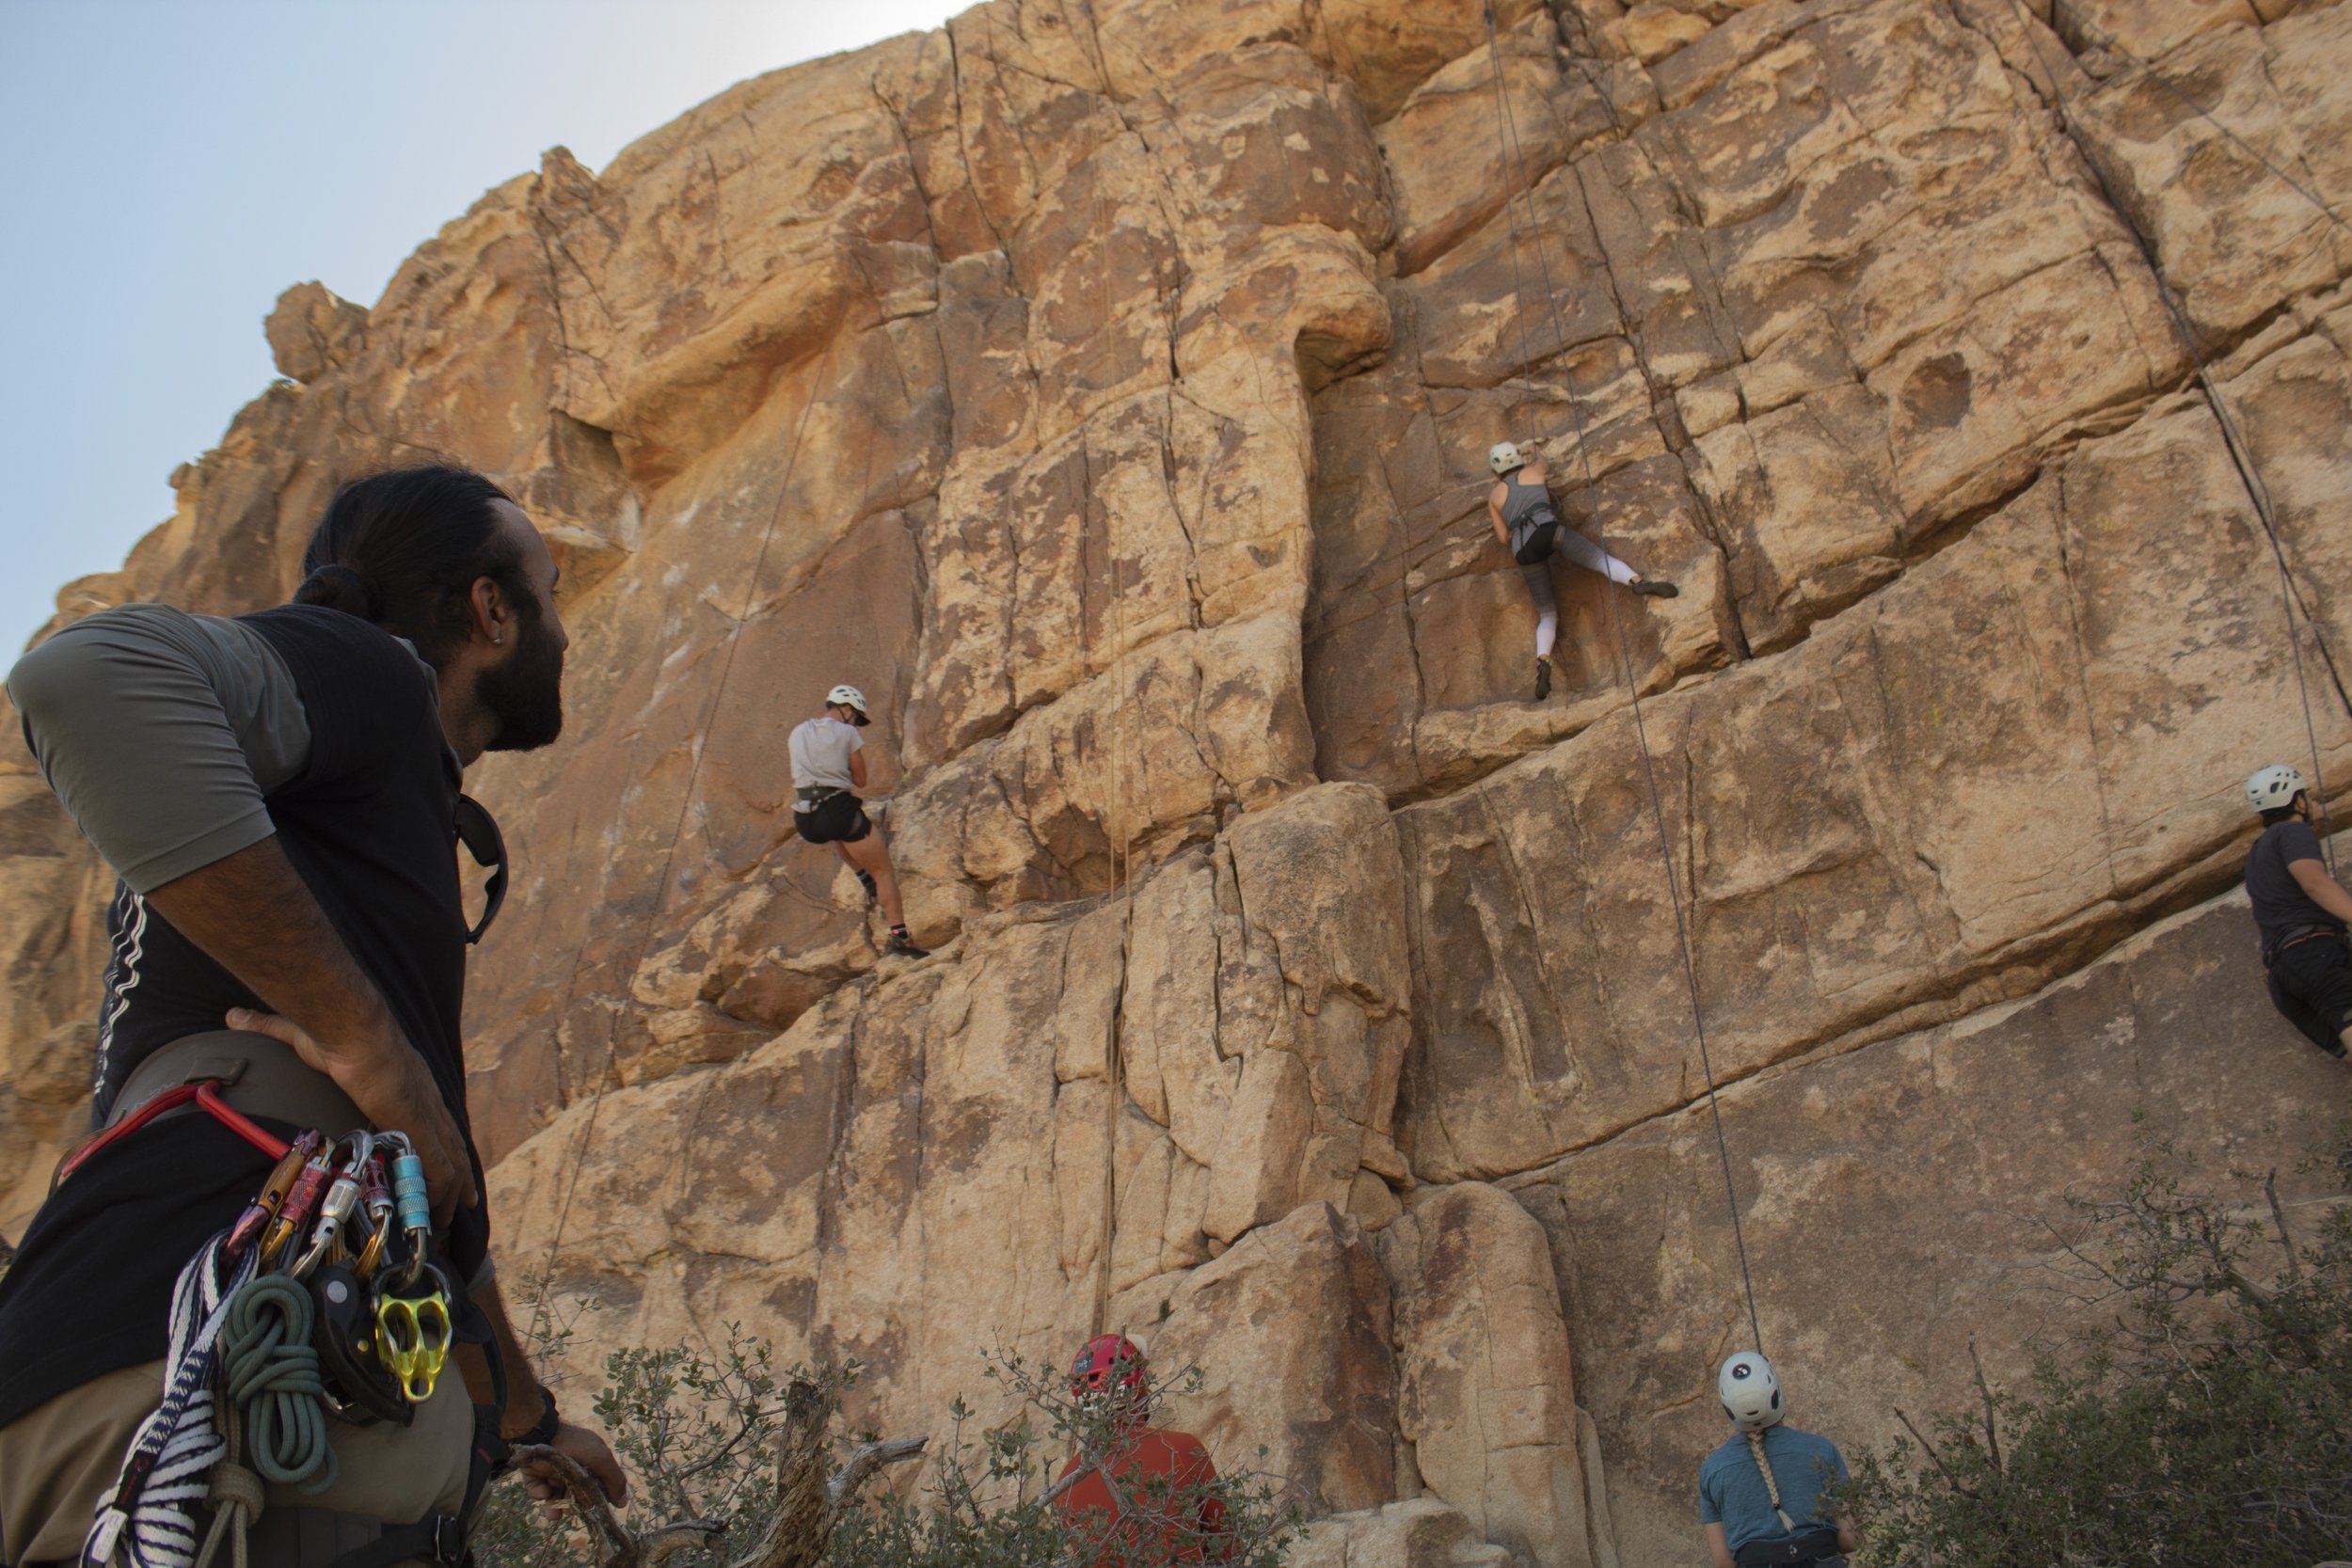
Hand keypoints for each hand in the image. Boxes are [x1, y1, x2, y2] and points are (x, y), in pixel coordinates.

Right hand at [225, 1007, 478, 1223]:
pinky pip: (440, 1169)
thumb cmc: (331, 1032)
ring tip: (449, 1218)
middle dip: (457, 1173)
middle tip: (462, 1200)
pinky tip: (440, 1213)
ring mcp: (426, 1114)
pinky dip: (441, 1193)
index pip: (430, 1116)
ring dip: (451, 1190)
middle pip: (451, 1142)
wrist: (350, 1031)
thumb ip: (268, 1026)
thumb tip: (233, 1015)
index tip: (440, 1157)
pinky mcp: (420, 1129)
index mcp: (406, 1082)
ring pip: (450, 1161)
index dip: (437, 1138)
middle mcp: (425, 1099)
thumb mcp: (300, 1034)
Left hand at [520, 1422, 627, 1507]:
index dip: (597, 1496)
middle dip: (573, 1505)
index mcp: (591, 1460)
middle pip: (575, 1492)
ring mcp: (553, 1470)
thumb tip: (623, 1503)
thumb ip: (614, 1479)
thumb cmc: (575, 1445)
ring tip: (553, 1515)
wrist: (540, 1434)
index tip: (595, 1508)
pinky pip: (538, 1489)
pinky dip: (540, 1492)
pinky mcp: (535, 1473)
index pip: (598, 1483)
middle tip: (571, 1511)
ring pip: (555, 1495)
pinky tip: (543, 1491)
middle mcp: (573, 1466)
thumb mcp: (601, 1459)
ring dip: (555, 1506)